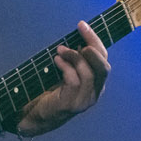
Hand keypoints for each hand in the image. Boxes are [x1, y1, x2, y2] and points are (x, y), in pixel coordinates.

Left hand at [17, 20, 109, 135]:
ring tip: (60, 50)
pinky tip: (56, 60)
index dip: (94, 40)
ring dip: (74, 56)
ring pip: (89, 74)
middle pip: (103, 67)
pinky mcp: (72, 104)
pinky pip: (74, 81)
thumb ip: (76, 59)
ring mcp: (85, 100)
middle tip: (78, 34)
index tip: (81, 25)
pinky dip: (65, 67)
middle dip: (92, 46)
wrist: (37, 115)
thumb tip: (77, 35)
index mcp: (97, 82)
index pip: (103, 58)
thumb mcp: (67, 72)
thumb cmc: (52, 90)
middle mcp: (95, 92)